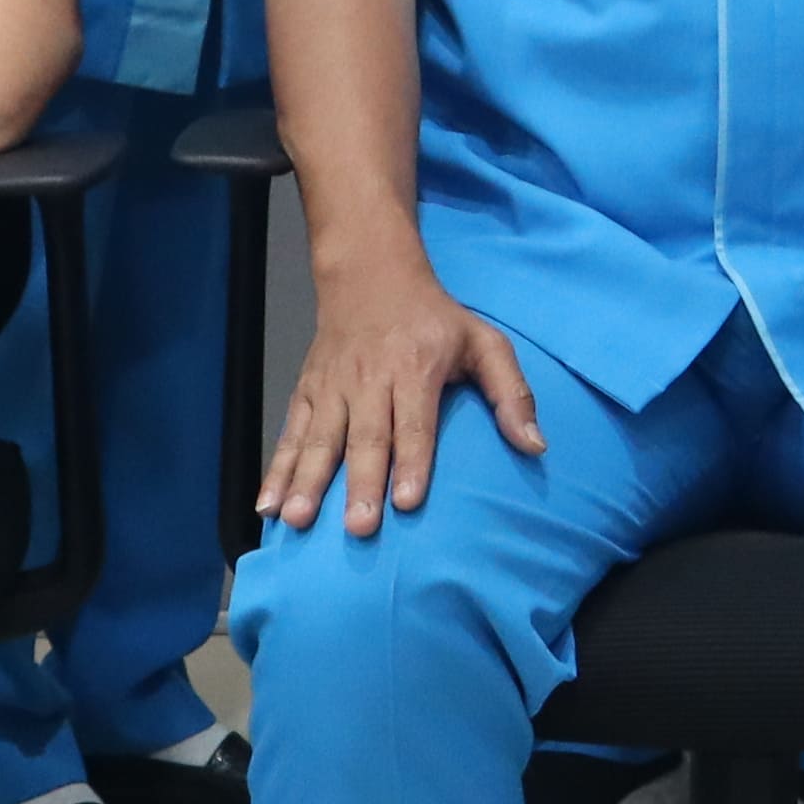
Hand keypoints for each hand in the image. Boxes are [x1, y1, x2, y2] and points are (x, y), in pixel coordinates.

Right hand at [265, 239, 541, 537]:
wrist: (370, 274)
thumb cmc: (434, 318)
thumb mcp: (484, 341)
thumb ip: (511, 394)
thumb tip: (536, 446)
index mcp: (415, 369)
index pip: (414, 423)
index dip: (412, 461)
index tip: (407, 500)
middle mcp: (369, 381)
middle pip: (364, 438)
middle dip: (359, 484)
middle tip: (358, 528)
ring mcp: (333, 389)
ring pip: (319, 440)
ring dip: (306, 482)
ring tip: (297, 520)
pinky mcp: (307, 394)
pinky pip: (290, 435)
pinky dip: (276, 469)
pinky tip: (266, 504)